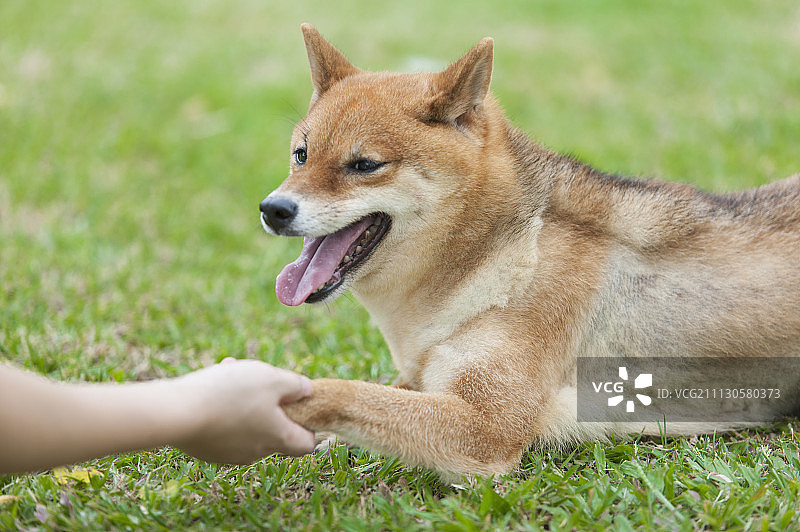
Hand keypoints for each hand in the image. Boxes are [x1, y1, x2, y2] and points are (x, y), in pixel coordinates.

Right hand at [171, 358, 314, 463]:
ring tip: (230, 371)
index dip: (308, 423)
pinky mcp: (207, 449)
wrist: (176, 413)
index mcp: (278, 438)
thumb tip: (307, 391)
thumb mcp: (272, 378)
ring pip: (246, 422)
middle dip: (269, 401)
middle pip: (274, 428)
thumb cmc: (230, 394)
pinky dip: (223, 407)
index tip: (298, 403)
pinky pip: (224, 426)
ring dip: (243, 398)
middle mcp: (256, 452)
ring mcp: (230, 453)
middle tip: (257, 377)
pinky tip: (212, 384)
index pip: (306, 444)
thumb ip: (296, 385)